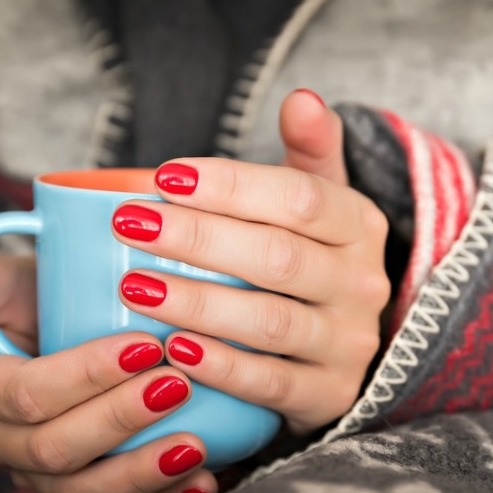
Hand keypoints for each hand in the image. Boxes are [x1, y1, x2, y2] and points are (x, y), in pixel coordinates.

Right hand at [0, 255, 217, 492]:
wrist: (43, 325)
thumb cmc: (25, 294)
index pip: (25, 395)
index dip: (84, 376)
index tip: (144, 346)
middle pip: (56, 447)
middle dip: (119, 420)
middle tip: (177, 385)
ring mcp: (37, 470)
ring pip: (82, 490)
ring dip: (141, 472)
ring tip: (194, 447)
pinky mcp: (75, 484)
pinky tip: (201, 481)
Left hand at [113, 89, 389, 434]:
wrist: (342, 342)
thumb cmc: (312, 259)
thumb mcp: (322, 202)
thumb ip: (311, 151)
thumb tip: (302, 98)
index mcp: (359, 226)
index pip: (299, 198)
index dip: (230, 186)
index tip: (164, 178)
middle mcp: (362, 284)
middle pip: (278, 257)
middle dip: (198, 238)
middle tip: (130, 224)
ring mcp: (349, 344)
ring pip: (270, 321)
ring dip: (198, 302)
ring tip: (134, 286)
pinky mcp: (329, 394)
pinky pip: (271, 383)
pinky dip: (221, 367)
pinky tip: (173, 349)